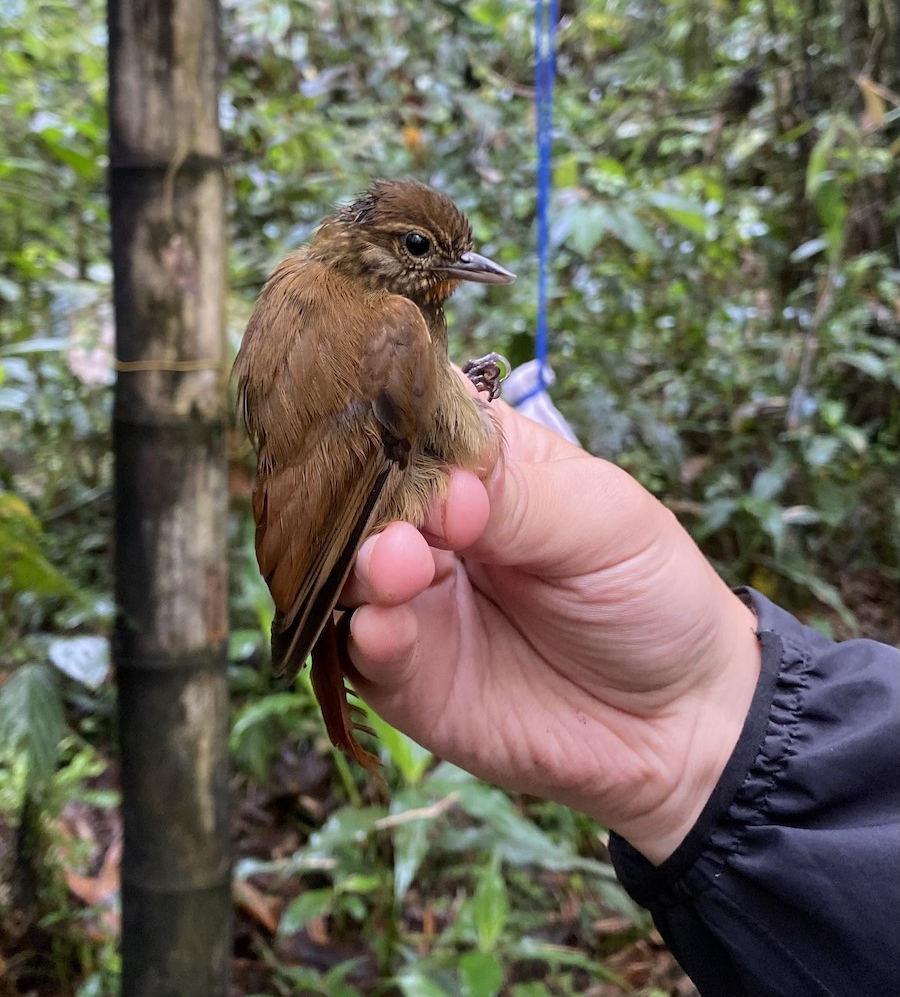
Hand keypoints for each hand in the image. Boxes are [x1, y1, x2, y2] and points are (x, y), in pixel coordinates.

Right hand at [344, 401, 760, 862]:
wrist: (681, 721)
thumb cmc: (651, 593)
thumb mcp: (603, 522)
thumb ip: (521, 498)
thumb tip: (444, 487)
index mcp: (480, 465)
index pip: (412, 420)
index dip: (397, 423)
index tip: (405, 439)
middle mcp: (432, 525)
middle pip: (363, 494)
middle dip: (369, 502)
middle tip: (405, 522)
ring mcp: (414, 598)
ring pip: (349, 569)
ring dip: (361, 566)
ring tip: (397, 568)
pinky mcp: (408, 674)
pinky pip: (362, 651)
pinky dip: (365, 637)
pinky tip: (388, 630)